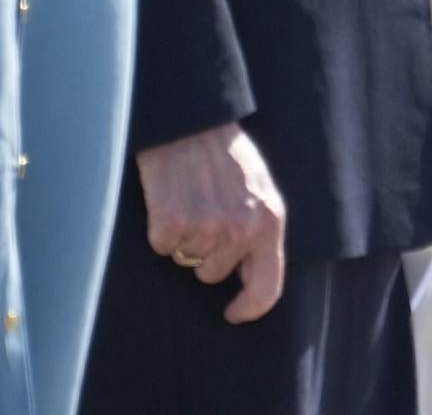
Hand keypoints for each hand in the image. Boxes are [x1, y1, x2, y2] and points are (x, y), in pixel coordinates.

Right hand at [136, 122, 288, 323]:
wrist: (191, 120)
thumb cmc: (225, 154)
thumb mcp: (260, 189)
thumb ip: (260, 229)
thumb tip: (252, 278)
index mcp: (270, 221)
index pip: (267, 289)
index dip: (248, 309)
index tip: (232, 312)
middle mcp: (241, 228)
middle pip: (213, 274)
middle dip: (205, 252)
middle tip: (204, 211)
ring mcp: (205, 227)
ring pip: (186, 260)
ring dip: (184, 237)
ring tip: (190, 198)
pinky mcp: (171, 223)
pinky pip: (162, 246)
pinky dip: (161, 228)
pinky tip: (170, 198)